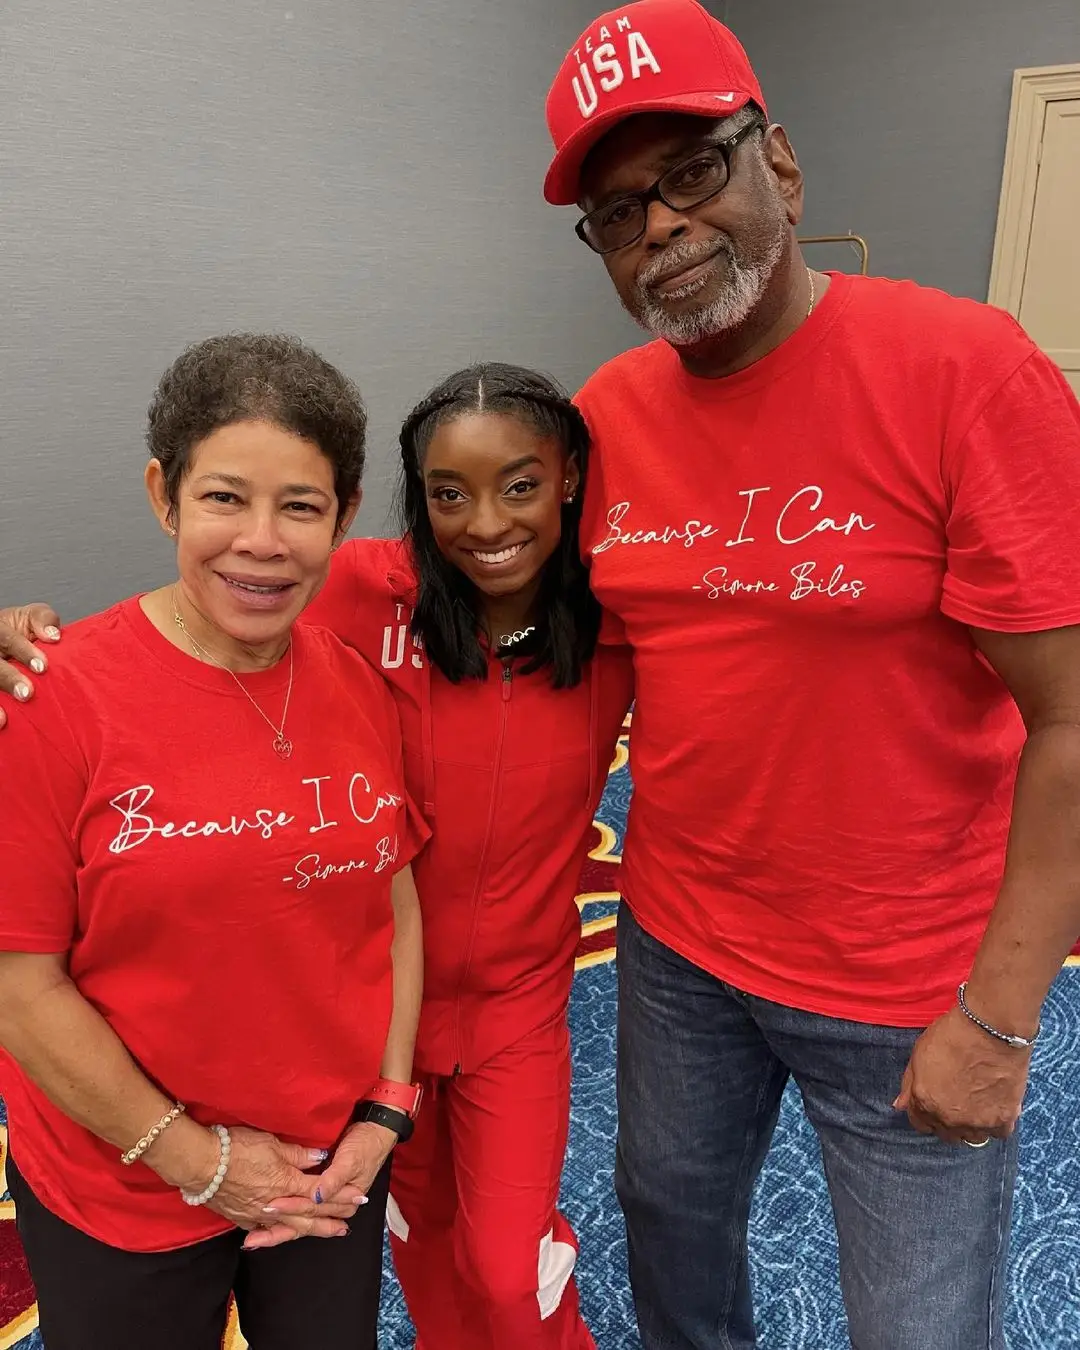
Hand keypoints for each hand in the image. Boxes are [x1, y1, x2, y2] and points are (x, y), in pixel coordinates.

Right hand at [0, 604, 61, 724]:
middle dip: (8, 679)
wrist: (3, 644)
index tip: (42, 667)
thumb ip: (43, 619)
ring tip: (3, 718)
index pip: (7, 638)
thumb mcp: (30, 618)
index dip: (23, 652)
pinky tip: (0, 723)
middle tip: (27, 693)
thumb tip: (53, 635)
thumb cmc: (20, 632)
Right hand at [151, 1121, 353, 1243]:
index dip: (341, 1194)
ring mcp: (258, 1214)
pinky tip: (288, 1235)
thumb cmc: (236, 1147)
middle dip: (332, 1218)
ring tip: (331, 1232)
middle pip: (310, 1214)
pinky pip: (266, 1230)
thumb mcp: (272, 1142)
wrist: (200, 1164)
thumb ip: (298, 1154)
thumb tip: (321, 1157)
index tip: (358, 1197)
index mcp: (286, 1182)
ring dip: (313, 1229)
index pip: (320, 1191)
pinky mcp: (242, 1218)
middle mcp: (276, 1203)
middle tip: (350, 1223)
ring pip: (292, 1226)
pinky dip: (280, 1234)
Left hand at [243, 1120, 396, 1250]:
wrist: (375, 1131)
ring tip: (253, 1238)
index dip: (290, 1210)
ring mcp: (324, 1199)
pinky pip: (298, 1209)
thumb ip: (332, 1180)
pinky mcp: (319, 1191)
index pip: (311, 1210)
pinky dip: (281, 1218)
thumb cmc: (365, 1146)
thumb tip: (316, 1196)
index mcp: (342, 1201)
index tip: (269, 1208)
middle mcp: (331, 1205)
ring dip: (275, 1230)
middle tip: (252, 1240)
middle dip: (276, 1232)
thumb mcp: (350, 1161)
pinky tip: (264, 1223)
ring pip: (297, 1221)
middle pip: (301, 1223)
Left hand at [894, 1006, 1030, 1143]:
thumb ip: (909, 1085)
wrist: (990, 1029)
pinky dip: (998, 1123)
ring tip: (978, 1103)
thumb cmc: (953, 1034)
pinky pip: (999, 1132)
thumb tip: (900, 1105)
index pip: (920, 1123)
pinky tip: (996, 1105)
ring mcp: (977, 1121)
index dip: (926, 1112)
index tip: (935, 1103)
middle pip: (946, 1133)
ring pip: (973, 1137)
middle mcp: (949, 1118)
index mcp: (925, 1102)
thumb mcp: (919, 1054)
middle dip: (948, 1120)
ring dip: (973, 1125)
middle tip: (958, 1100)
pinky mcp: (1003, 1119)